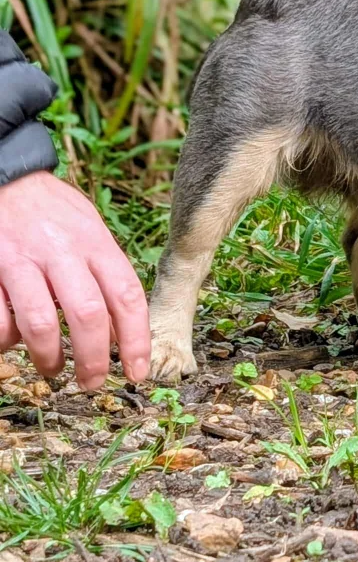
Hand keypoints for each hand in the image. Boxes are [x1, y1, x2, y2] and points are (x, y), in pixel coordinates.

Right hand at [0, 171, 148, 388]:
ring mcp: (23, 260)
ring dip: (49, 356)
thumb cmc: (53, 212)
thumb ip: (104, 270)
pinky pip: (0, 320)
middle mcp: (62, 251)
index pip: (127, 295)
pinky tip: (12, 344)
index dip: (137, 338)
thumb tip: (121, 326)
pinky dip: (6, 340)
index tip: (140, 371)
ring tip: (55, 370)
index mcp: (96, 242)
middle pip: (88, 315)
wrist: (7, 178)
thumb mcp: (89, 229)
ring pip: (40, 323)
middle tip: (94, 383)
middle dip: (94, 358)